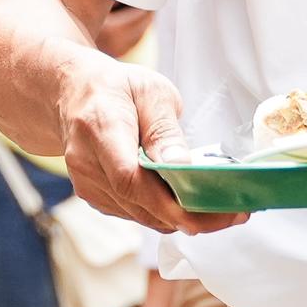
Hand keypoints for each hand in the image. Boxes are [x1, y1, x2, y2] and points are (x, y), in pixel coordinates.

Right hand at [53, 57, 241, 235]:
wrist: (72, 92)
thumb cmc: (115, 87)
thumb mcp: (151, 92)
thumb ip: (165, 131)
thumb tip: (180, 166)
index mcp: (100, 127)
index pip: (129, 177)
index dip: (166, 203)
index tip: (204, 214)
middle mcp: (86, 162)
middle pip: (138, 204)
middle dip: (189, 216)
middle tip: (234, 214)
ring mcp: (87, 183)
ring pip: (140, 215)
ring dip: (181, 219)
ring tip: (221, 211)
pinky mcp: (95, 196)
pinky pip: (135, 214)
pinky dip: (164, 214)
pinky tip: (190, 204)